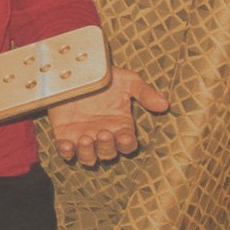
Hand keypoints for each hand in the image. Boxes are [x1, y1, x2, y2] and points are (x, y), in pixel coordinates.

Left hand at [47, 66, 169, 165]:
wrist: (77, 71)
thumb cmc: (105, 77)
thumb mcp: (128, 81)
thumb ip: (145, 93)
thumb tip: (165, 104)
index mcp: (120, 126)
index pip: (127, 145)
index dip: (126, 145)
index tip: (124, 137)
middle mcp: (103, 135)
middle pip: (108, 154)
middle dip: (106, 147)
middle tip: (103, 133)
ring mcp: (83, 137)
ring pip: (88, 158)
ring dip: (87, 153)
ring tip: (85, 138)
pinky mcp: (64, 135)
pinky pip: (65, 152)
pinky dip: (65, 152)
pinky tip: (67, 145)